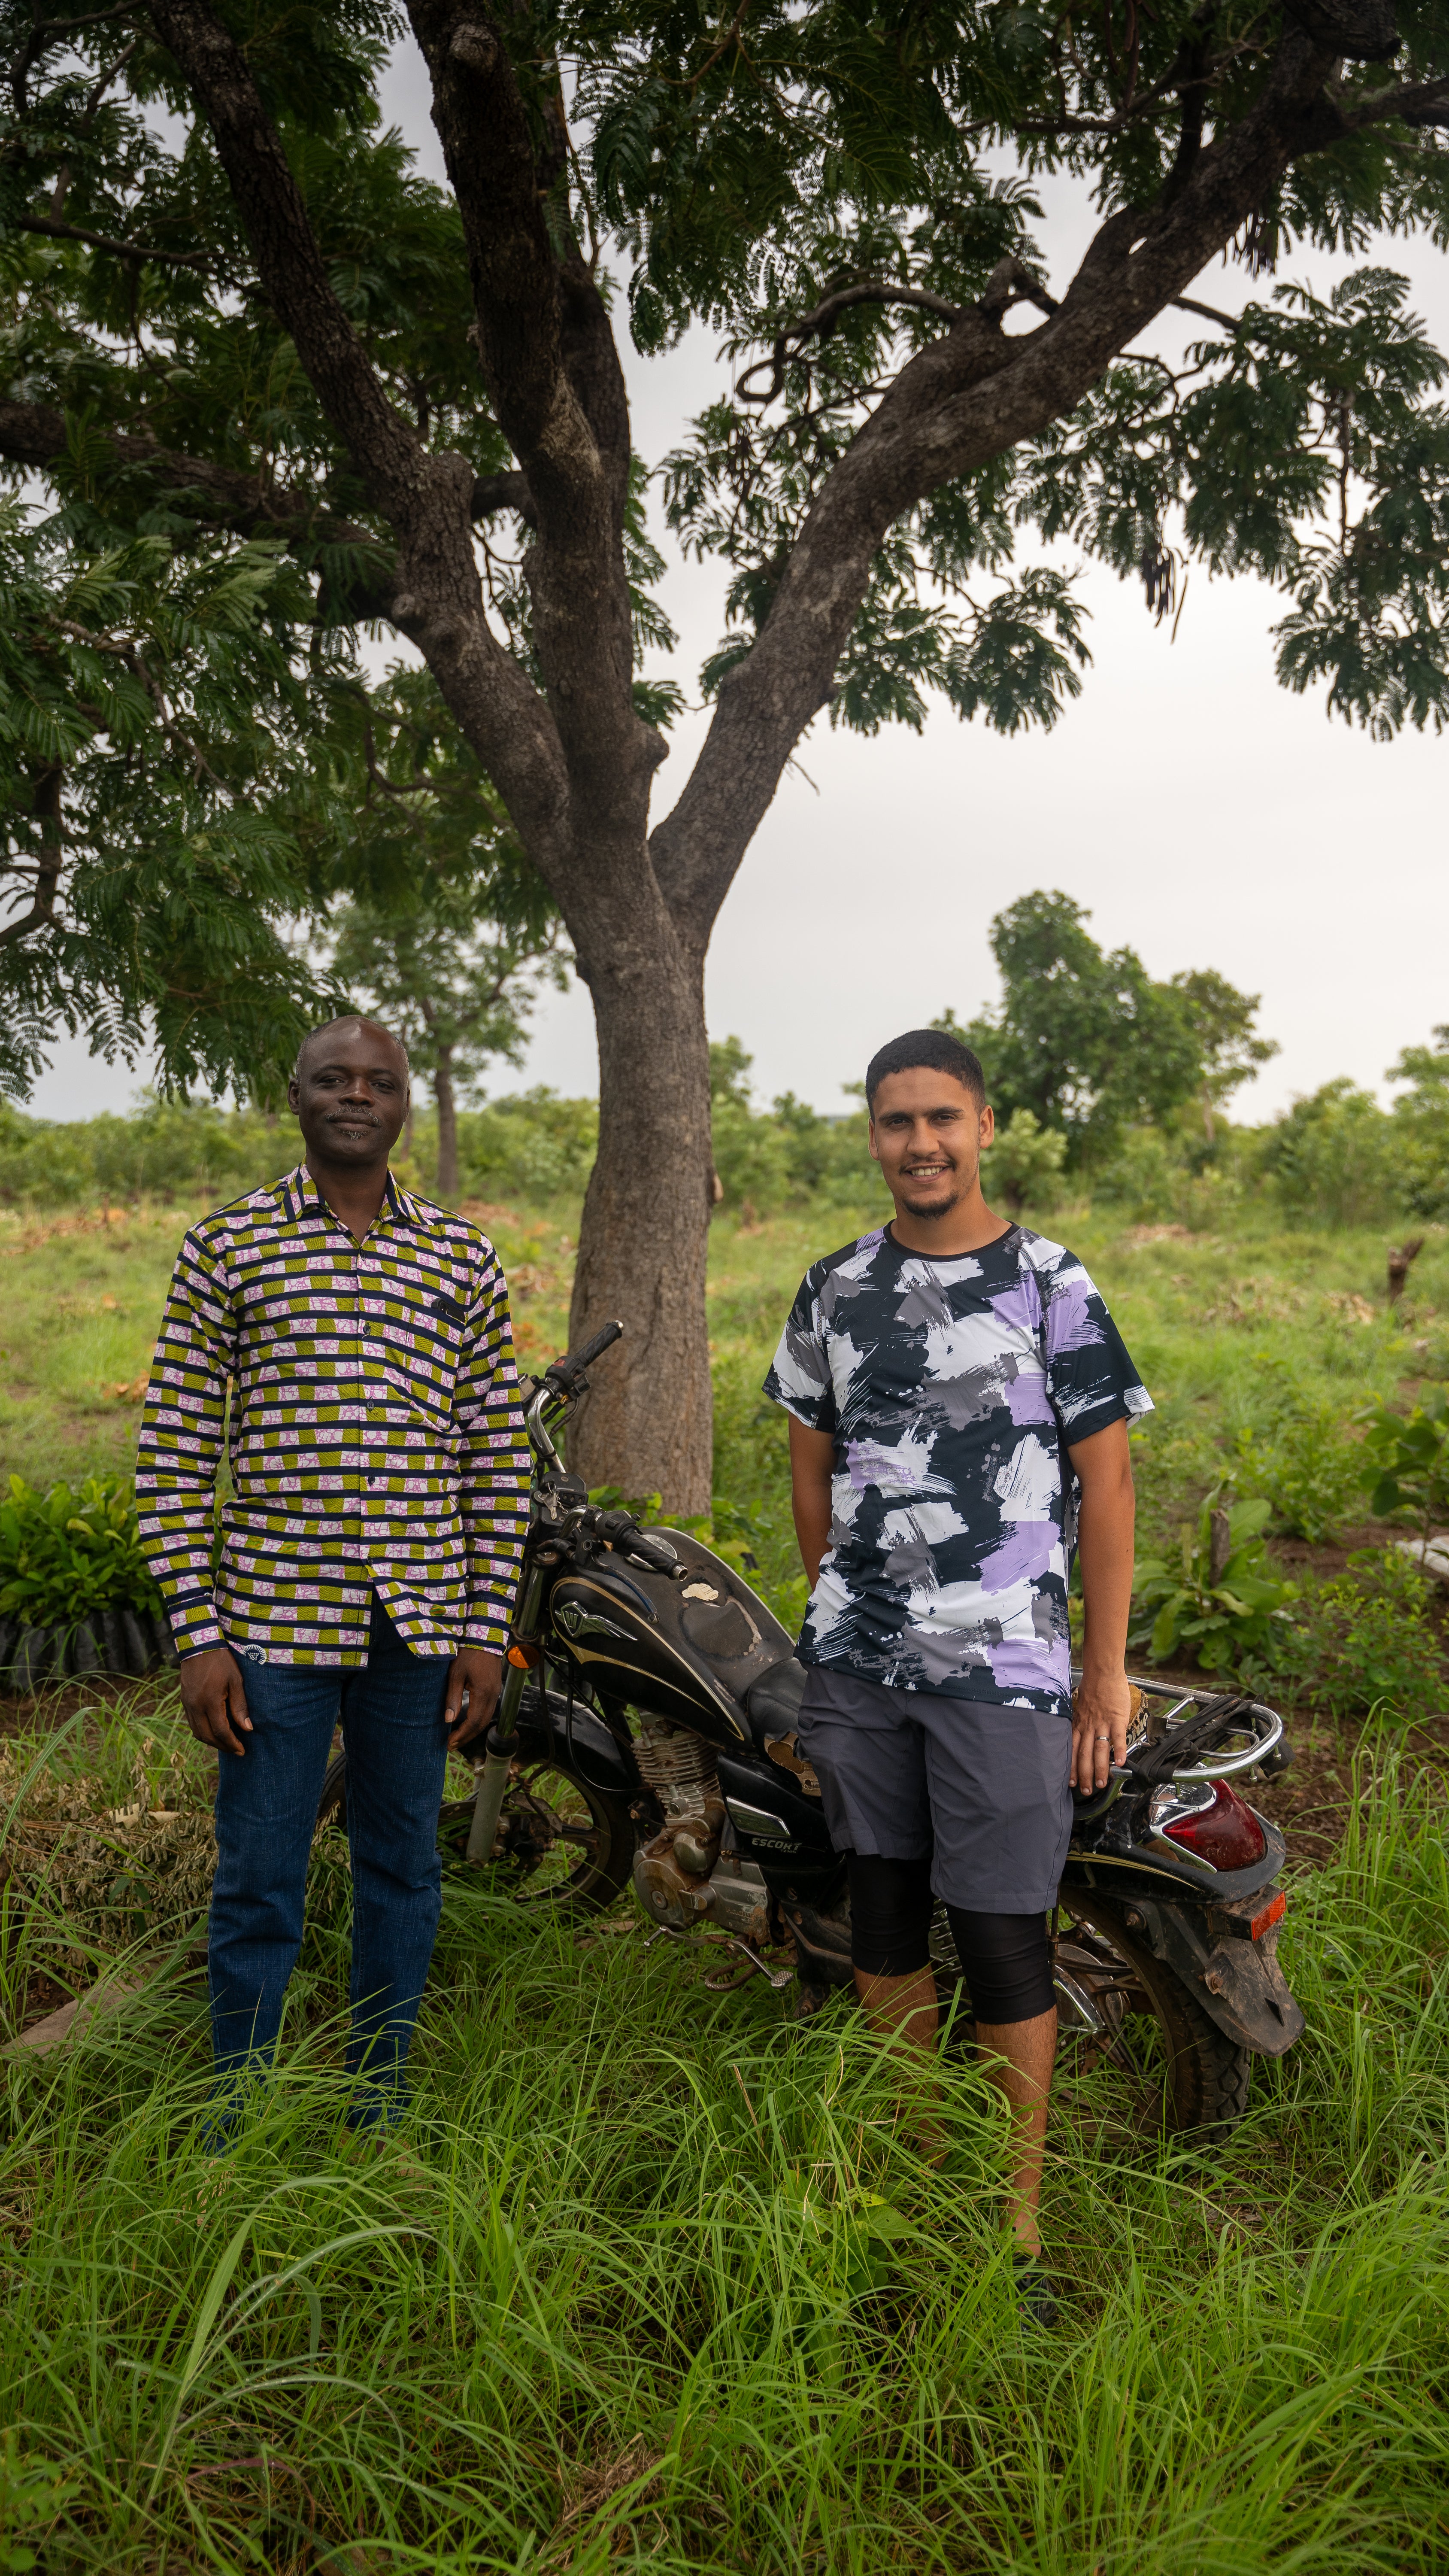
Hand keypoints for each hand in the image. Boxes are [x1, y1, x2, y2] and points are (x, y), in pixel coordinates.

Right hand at [180, 1645, 252, 1757]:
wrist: (198, 1645)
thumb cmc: (221, 1661)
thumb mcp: (236, 1681)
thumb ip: (240, 1706)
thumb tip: (247, 1729)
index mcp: (209, 1702)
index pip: (221, 1731)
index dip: (232, 1744)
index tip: (242, 1750)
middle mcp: (195, 1706)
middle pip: (207, 1736)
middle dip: (222, 1747)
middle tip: (236, 1750)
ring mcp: (187, 1704)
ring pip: (197, 1732)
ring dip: (212, 1741)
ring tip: (226, 1744)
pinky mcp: (184, 1701)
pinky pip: (192, 1723)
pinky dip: (203, 1732)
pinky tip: (214, 1731)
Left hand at [444, 1648, 503, 1752]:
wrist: (484, 1637)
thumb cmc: (467, 1653)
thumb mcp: (455, 1675)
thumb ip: (452, 1698)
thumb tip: (448, 1720)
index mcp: (483, 1693)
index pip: (474, 1722)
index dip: (462, 1735)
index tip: (449, 1743)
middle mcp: (493, 1695)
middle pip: (481, 1724)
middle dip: (466, 1737)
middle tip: (451, 1745)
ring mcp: (496, 1692)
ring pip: (486, 1718)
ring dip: (472, 1730)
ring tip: (457, 1738)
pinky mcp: (495, 1688)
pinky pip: (488, 1710)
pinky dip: (477, 1720)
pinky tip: (467, 1722)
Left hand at [1071, 1668, 1132, 1794]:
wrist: (1102, 1672)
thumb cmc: (1092, 1690)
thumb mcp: (1080, 1709)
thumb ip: (1081, 1725)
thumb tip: (1081, 1739)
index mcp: (1079, 1725)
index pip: (1073, 1751)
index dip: (1072, 1768)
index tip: (1072, 1782)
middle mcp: (1088, 1727)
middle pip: (1085, 1755)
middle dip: (1085, 1775)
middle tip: (1087, 1790)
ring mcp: (1102, 1723)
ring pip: (1100, 1750)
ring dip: (1101, 1769)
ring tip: (1102, 1783)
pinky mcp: (1117, 1719)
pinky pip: (1118, 1737)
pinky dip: (1119, 1751)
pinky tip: (1121, 1763)